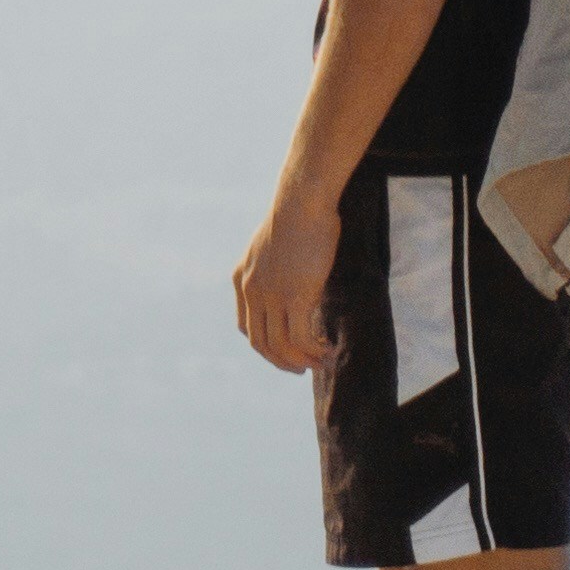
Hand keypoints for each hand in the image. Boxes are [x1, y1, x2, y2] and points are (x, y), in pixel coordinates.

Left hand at [231, 198, 335, 377]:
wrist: (302, 201)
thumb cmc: (299, 215)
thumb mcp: (277, 247)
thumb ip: (279, 270)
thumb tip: (299, 284)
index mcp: (241, 278)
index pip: (245, 326)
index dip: (264, 345)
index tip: (285, 350)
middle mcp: (250, 290)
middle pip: (260, 342)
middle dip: (281, 361)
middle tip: (302, 368)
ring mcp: (270, 296)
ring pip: (280, 346)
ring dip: (302, 361)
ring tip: (322, 363)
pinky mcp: (294, 297)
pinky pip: (301, 338)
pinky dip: (314, 350)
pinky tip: (327, 350)